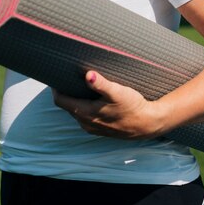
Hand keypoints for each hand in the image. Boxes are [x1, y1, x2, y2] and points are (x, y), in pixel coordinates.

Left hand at [52, 71, 167, 139]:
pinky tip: (92, 99)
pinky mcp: (100, 129)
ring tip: (79, 86)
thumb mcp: (117, 92)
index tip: (56, 76)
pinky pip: (85, 117)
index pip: (60, 100)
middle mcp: (86, 123)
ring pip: (76, 111)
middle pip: (67, 106)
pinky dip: (84, 107)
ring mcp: (92, 128)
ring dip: (75, 100)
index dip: (56, 88)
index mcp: (85, 113)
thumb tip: (88, 75)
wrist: (148, 124)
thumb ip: (101, 84)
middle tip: (68, 77)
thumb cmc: (133, 107)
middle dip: (66, 92)